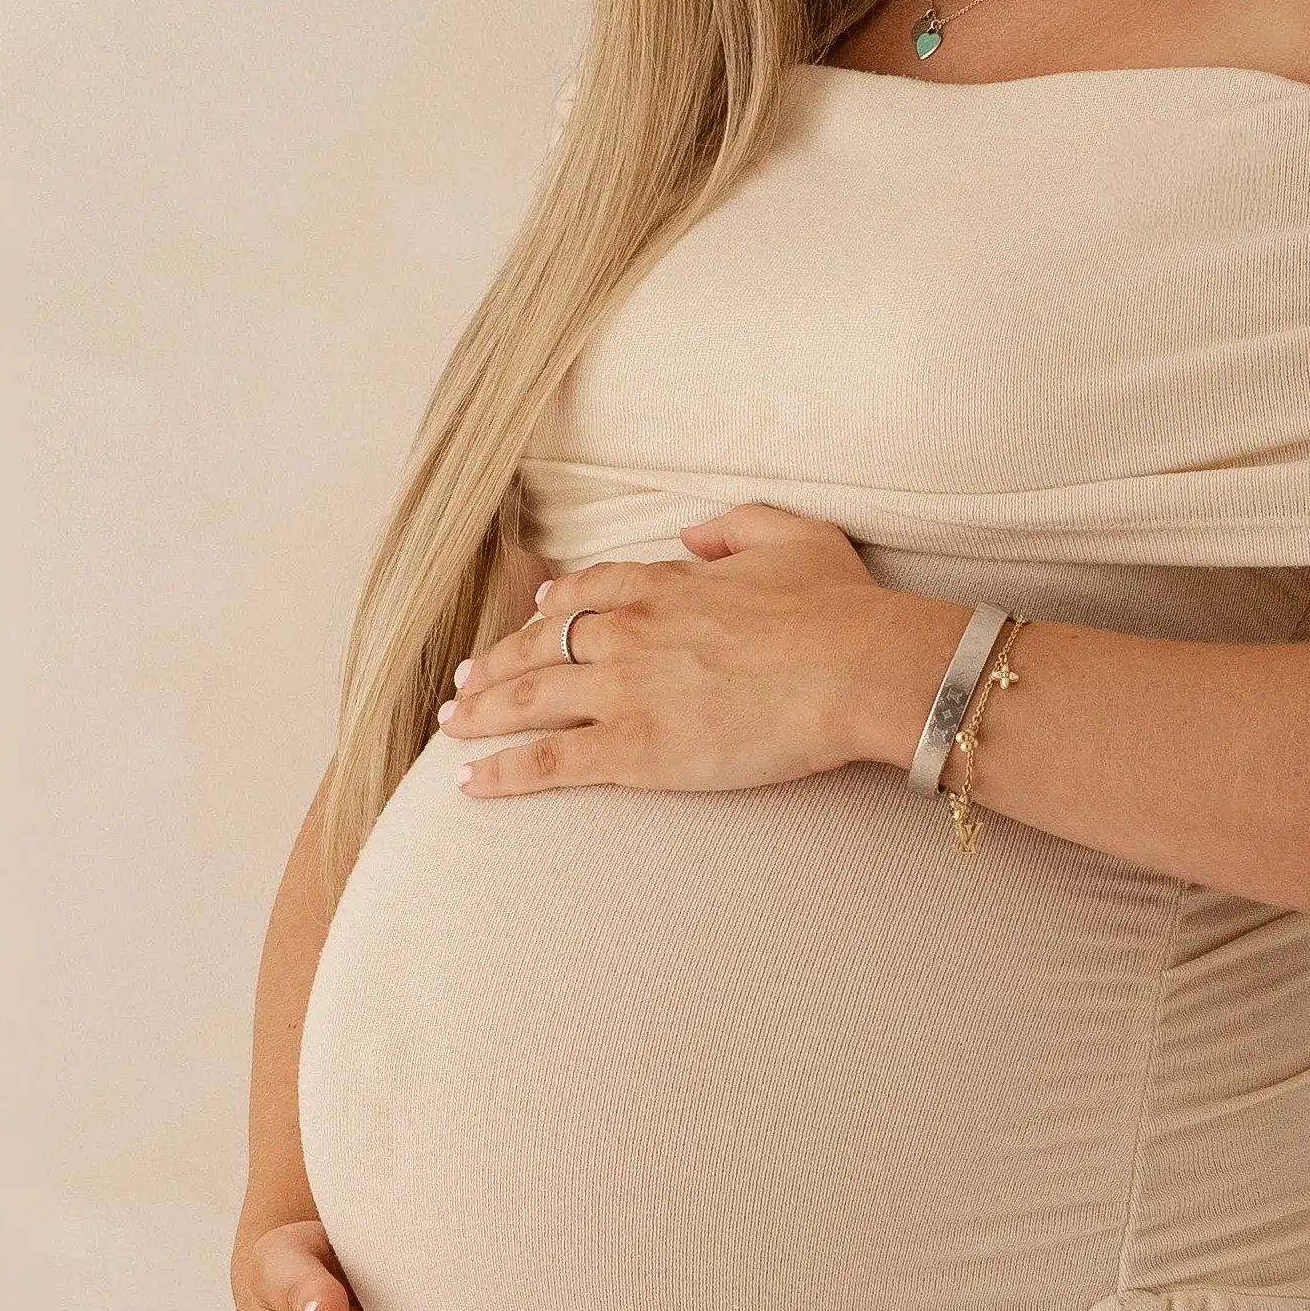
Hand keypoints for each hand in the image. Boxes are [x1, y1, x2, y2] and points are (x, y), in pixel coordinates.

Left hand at [438, 502, 930, 796]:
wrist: (857, 669)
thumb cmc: (842, 608)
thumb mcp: (795, 536)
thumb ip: (736, 526)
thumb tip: (692, 531)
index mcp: (665, 583)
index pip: (586, 592)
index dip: (552, 605)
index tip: (531, 614)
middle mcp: (629, 631)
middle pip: (540, 644)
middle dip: (497, 664)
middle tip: (467, 681)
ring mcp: (623, 690)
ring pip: (528, 699)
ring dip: (482, 713)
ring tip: (452, 726)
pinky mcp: (631, 749)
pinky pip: (547, 761)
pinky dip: (502, 773)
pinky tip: (469, 784)